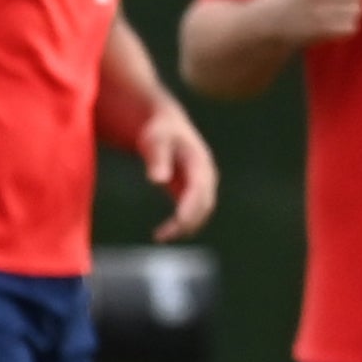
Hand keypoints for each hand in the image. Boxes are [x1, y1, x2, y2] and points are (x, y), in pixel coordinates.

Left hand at [133, 97, 218, 238]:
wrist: (167, 125)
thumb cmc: (159, 131)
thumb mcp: (155, 140)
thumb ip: (157, 158)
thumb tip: (157, 181)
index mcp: (199, 163)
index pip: (200, 190)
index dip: (191, 207)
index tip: (178, 222)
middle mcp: (206, 176)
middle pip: (204, 205)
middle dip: (187, 222)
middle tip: (162, 235)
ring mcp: (202, 184)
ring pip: (201, 212)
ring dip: (184, 227)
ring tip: (160, 236)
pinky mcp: (193, 191)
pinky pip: (192, 212)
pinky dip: (181, 224)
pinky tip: (162, 233)